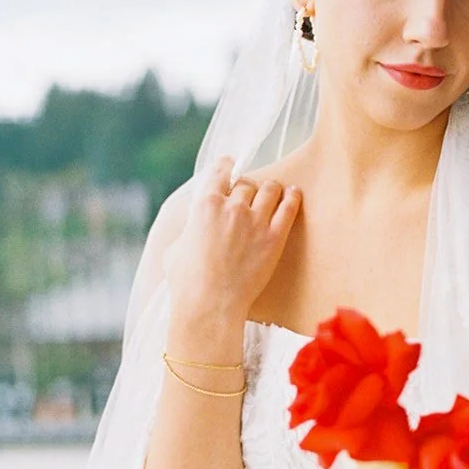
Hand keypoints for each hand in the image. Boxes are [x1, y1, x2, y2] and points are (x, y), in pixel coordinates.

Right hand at [165, 156, 301, 357]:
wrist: (211, 303)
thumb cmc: (187, 282)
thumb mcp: (174, 250)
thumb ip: (187, 232)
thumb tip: (191, 231)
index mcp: (205, 205)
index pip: (220, 172)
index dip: (226, 165)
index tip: (230, 164)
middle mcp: (232, 207)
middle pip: (246, 183)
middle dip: (247, 188)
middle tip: (248, 196)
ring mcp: (255, 221)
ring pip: (270, 189)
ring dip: (270, 189)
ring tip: (274, 192)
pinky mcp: (274, 237)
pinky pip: (289, 207)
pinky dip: (292, 197)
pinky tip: (293, 195)